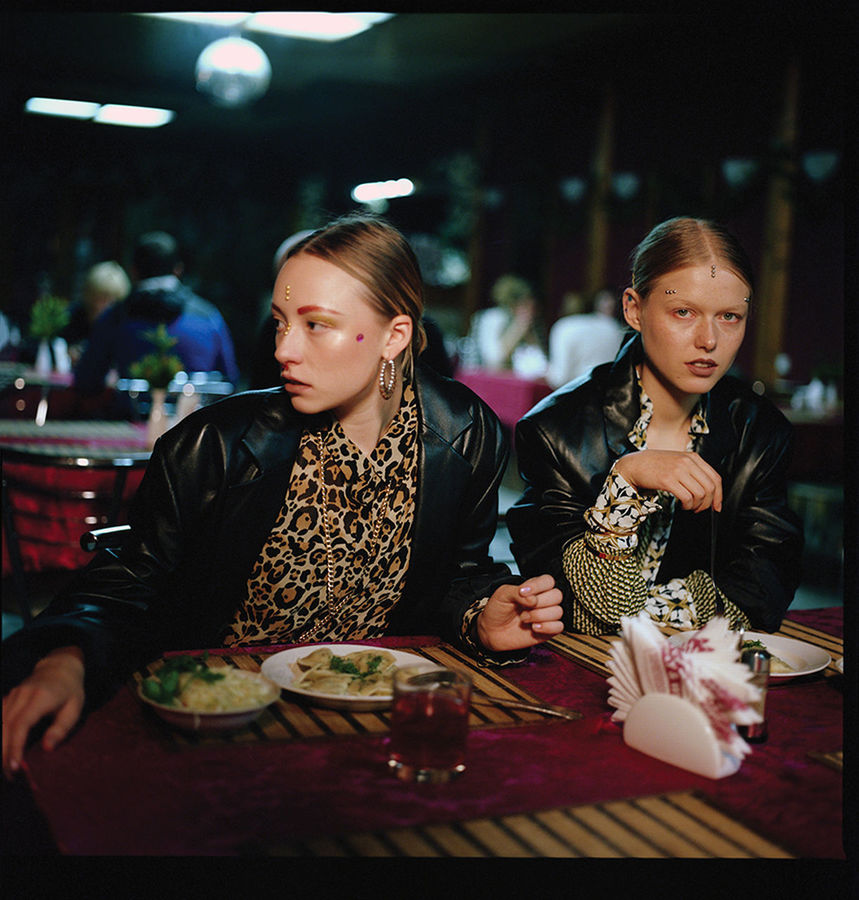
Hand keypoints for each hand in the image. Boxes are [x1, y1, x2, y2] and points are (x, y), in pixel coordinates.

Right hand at [2, 646, 85, 779]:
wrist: (59, 667)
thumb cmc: (70, 691)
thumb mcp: (74, 709)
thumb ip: (61, 728)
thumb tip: (47, 748)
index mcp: (40, 697)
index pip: (21, 724)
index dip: (16, 746)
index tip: (15, 766)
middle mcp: (22, 694)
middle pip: (6, 726)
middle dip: (5, 753)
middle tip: (11, 775)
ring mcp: (12, 695)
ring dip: (0, 747)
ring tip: (7, 768)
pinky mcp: (7, 699)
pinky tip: (3, 752)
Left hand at [477, 575, 562, 651]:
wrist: (491, 630)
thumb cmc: (498, 609)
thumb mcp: (502, 594)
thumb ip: (516, 591)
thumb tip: (532, 599)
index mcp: (534, 588)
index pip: (548, 581)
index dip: (539, 586)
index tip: (523, 592)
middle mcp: (542, 600)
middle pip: (557, 595)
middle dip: (540, 602)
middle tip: (524, 607)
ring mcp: (546, 616)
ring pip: (558, 611)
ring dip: (539, 615)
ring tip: (524, 618)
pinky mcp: (547, 631)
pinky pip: (559, 627)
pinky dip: (547, 627)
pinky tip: (534, 627)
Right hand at [614, 449, 722, 512]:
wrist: (634, 464)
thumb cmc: (654, 465)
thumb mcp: (678, 461)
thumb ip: (693, 470)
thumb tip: (708, 490)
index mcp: (692, 457)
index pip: (715, 478)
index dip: (719, 495)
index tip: (717, 506)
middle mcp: (687, 462)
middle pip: (710, 487)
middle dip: (708, 503)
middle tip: (700, 509)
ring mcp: (678, 470)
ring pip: (700, 494)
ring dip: (696, 505)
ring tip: (689, 507)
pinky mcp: (668, 480)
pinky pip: (687, 497)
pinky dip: (687, 505)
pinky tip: (682, 505)